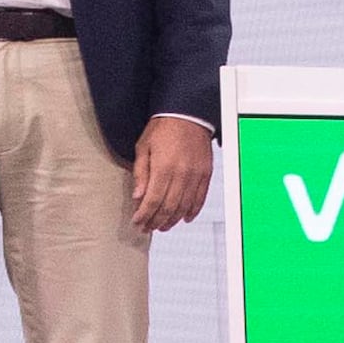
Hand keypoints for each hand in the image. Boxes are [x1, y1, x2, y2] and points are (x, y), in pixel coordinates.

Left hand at [129, 115, 213, 236]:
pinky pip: (200, 199)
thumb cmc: (163, 128)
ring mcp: (195, 175)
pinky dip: (192, 211)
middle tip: (147, 228)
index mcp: (163, 167)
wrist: (187, 114)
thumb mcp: (143, 147)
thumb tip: (138, 196)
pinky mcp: (205, 174)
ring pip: (184, 206)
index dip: (144, 215)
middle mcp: (181, 174)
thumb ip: (141, 173)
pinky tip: (184, 218)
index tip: (138, 222)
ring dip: (172, 220)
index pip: (153, 200)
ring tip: (162, 226)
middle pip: (168, 207)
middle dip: (156, 221)